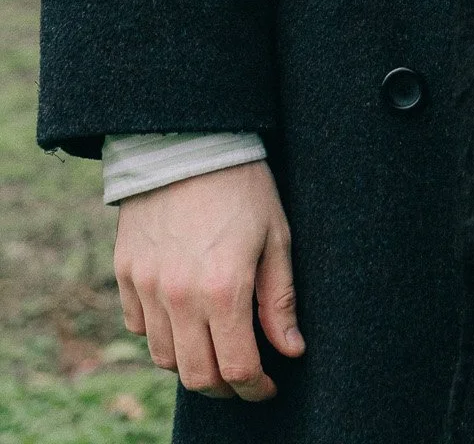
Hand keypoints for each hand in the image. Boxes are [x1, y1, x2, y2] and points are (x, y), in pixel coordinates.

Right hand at [114, 160, 303, 400]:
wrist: (188, 142)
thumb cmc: (243, 186)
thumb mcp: (276, 237)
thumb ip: (280, 300)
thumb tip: (291, 350)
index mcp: (223, 290)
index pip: (238, 367)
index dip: (256, 388)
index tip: (269, 386)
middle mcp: (178, 298)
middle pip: (197, 376)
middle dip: (225, 388)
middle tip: (244, 378)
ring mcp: (146, 287)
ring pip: (165, 358)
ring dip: (192, 363)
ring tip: (217, 348)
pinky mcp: (126, 274)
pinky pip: (139, 327)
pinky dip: (162, 335)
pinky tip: (185, 319)